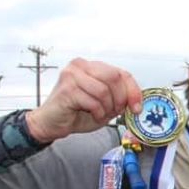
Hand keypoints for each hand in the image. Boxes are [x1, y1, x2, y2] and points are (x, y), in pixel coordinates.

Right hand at [24, 58, 140, 143]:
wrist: (52, 123)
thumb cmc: (77, 112)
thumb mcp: (105, 103)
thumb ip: (119, 97)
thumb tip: (136, 99)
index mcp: (92, 66)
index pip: (122, 73)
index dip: (133, 91)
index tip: (137, 107)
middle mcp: (80, 66)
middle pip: (114, 77)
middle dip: (120, 99)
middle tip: (115, 111)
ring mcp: (72, 75)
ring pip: (104, 90)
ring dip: (107, 107)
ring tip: (101, 113)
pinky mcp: (67, 89)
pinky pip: (93, 101)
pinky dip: (98, 112)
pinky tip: (92, 114)